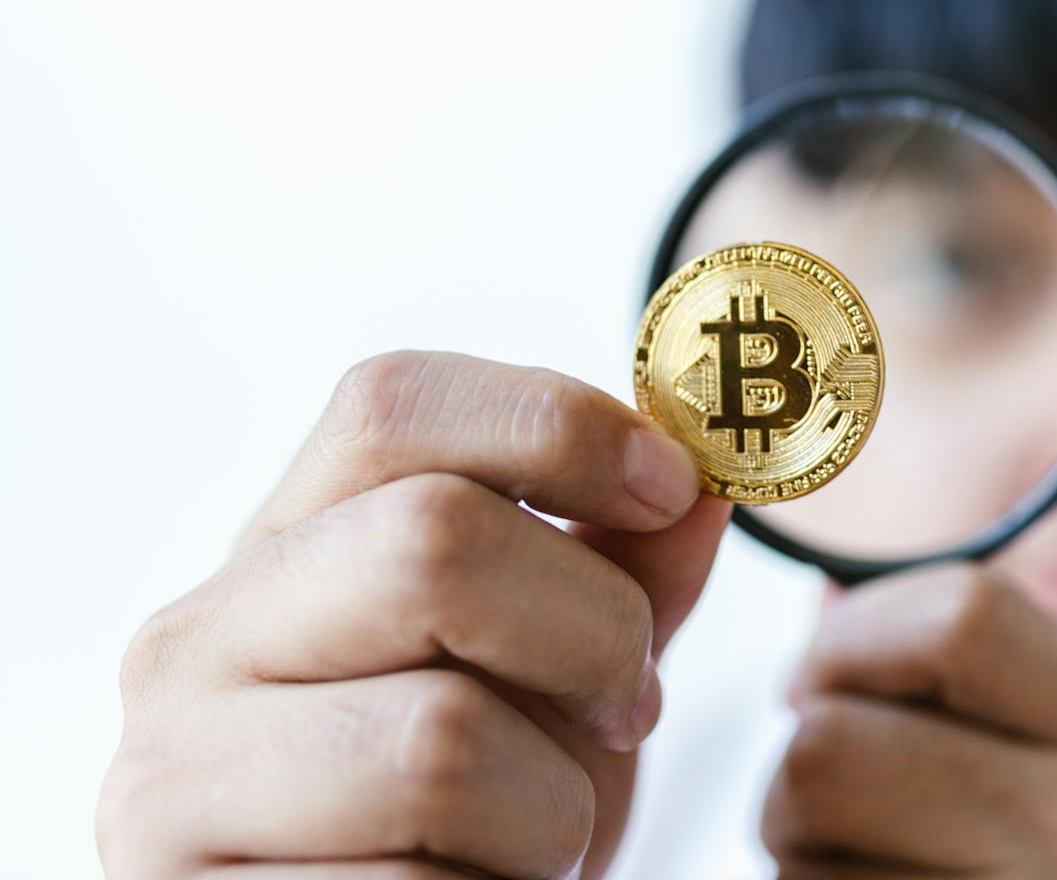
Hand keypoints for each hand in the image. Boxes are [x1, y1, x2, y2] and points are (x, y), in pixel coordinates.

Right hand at [97, 349, 730, 878]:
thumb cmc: (479, 812)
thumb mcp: (555, 677)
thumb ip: (620, 574)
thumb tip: (700, 486)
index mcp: (281, 547)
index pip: (390, 404)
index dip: (558, 425)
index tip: (673, 489)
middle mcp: (196, 640)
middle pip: (430, 541)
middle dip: (592, 630)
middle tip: (629, 709)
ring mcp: (173, 782)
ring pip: (439, 736)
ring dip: (553, 808)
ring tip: (538, 839)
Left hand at [764, 564, 1056, 879]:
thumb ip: (958, 659)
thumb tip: (822, 596)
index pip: (959, 614)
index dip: (851, 637)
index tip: (823, 677)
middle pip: (829, 746)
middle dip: (798, 771)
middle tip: (833, 809)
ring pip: (794, 850)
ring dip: (797, 860)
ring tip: (875, 873)